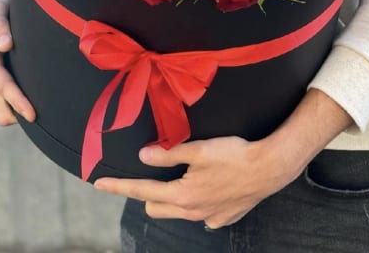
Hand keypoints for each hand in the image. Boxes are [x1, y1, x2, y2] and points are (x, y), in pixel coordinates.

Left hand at [94, 89, 352, 227]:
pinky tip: (208, 188)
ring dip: (174, 199)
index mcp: (182, 194)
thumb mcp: (197, 150)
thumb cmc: (233, 155)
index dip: (119, 187)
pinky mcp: (226, 217)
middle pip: (156, 207)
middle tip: (149, 176)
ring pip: (180, 212)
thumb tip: (143, 155)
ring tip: (181, 179)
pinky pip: (204, 216)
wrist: (269, 168)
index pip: (141, 191)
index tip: (99, 184)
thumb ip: (168, 153)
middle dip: (147, 194)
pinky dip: (199, 204)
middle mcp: (192, 211)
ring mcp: (210, 218)